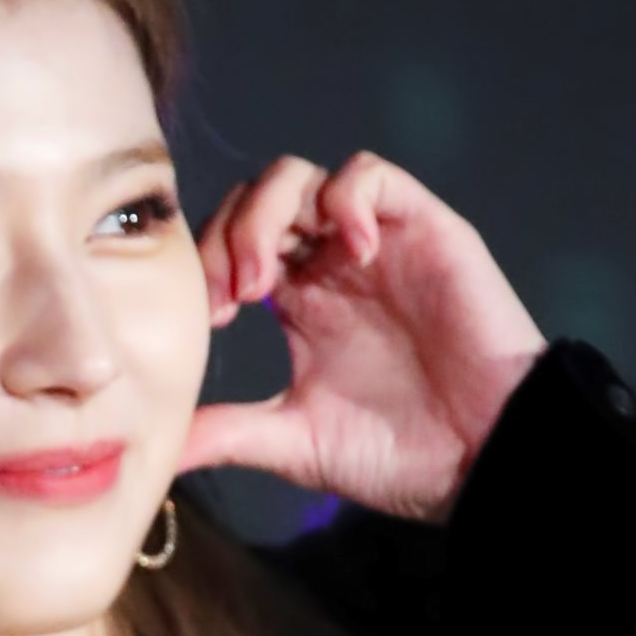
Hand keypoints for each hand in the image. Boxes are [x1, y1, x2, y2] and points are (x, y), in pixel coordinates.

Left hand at [180, 149, 544, 518]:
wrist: (480, 459)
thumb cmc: (398, 453)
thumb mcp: (292, 441)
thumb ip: (226, 433)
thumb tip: (155, 450)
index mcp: (300, 303)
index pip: (232, 245)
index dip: (208, 264)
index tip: (207, 321)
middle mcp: (331, 264)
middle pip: (256, 201)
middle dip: (228, 237)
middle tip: (231, 298)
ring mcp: (376, 243)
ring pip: (302, 177)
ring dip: (268, 215)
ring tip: (266, 283)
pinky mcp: (425, 230)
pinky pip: (372, 176)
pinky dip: (346, 200)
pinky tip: (344, 255)